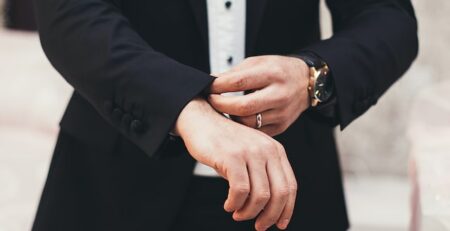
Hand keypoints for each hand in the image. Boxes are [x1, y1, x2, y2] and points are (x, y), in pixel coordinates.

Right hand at [175, 98, 297, 230]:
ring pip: (260, 196)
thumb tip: (268, 209)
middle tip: (259, 226)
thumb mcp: (251, 153)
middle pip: (279, 194)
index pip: (290, 186)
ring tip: (238, 213)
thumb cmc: (224, 142)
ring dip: (249, 212)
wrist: (200, 120)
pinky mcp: (232, 157)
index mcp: (275, 150)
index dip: (287, 209)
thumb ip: (262, 174)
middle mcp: (267, 150)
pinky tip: (228, 205)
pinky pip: (240, 190)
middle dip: (270, 216)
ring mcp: (250, 152)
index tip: (279, 224)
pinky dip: (235, 203)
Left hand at [208, 55, 309, 135]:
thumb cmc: (279, 70)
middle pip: (242, 107)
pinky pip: (255, 131)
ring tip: (223, 108)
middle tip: (211, 100)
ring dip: (230, 116)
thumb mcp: (258, 62)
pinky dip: (242, 125)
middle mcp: (279, 95)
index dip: (219, 86)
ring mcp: (281, 113)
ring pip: (247, 122)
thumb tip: (211, 81)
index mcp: (273, 74)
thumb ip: (235, 73)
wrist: (306, 83)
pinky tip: (236, 117)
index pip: (239, 82)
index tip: (208, 86)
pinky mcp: (281, 126)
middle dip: (220, 105)